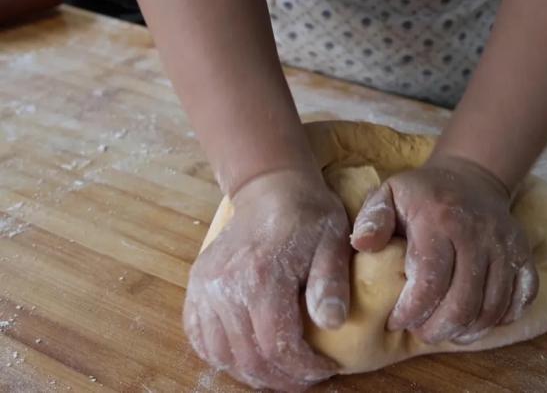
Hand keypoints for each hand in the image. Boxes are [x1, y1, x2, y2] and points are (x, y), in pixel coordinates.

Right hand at [184, 170, 351, 390]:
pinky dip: (221, 355)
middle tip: (307, 377)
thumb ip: (330, 284)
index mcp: (261, 276)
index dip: (303, 369)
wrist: (271, 188)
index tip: (325, 370)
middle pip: (248, 358)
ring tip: (281, 369)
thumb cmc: (308, 216)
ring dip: (252, 372)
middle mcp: (225, 285)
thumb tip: (332, 324)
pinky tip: (246, 355)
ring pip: (221, 354)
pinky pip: (199, 335)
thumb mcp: (332, 242)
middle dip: (281, 378)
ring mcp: (205, 286)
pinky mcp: (197, 284)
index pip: (278, 347)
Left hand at [351, 155, 537, 343]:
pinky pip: (522, 296)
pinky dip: (501, 318)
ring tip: (445, 331)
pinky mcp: (524, 253)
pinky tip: (477, 321)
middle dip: (438, 329)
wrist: (470, 177)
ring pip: (492, 306)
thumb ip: (372, 219)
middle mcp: (477, 234)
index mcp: (440, 220)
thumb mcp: (388, 194)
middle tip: (420, 333)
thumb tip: (362, 244)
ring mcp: (505, 245)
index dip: (412, 311)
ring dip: (467, 330)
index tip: (395, 321)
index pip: (431, 281)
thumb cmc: (421, 194)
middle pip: (464, 301)